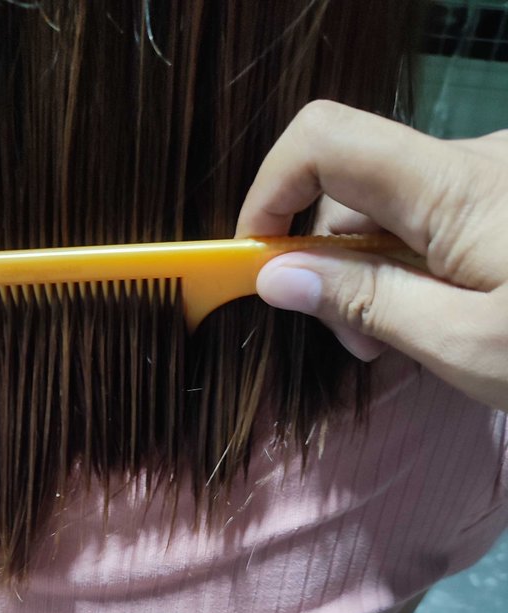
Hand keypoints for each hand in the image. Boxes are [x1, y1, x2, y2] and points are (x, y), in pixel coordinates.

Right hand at [235, 100, 507, 411]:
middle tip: (349, 342)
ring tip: (398, 341)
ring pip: (390, 209)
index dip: (270, 190)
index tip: (254, 261)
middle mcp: (469, 163)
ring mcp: (493, 177)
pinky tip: (438, 317)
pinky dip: (410, 266)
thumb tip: (276, 278)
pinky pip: (430, 218)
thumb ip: (366, 304)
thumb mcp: (464, 346)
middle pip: (352, 186)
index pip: (324, 141)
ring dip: (369, 272)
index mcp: (454, 188)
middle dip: (324, 259)